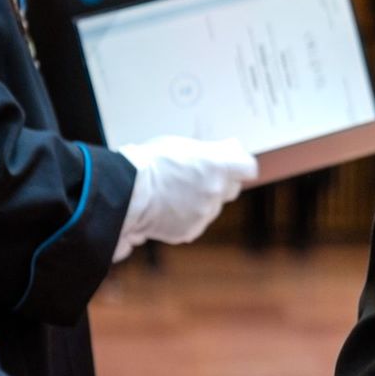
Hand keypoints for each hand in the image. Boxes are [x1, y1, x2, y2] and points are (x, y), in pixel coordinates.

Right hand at [114, 135, 257, 260]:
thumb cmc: (151, 162)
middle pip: (231, 188)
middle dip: (219, 182)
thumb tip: (231, 149)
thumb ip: (212, 150)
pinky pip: (196, 221)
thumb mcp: (183, 145)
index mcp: (219, 166)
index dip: (239, 165)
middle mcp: (217, 191)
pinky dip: (186, 216)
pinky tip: (168, 207)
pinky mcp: (191, 230)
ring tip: (174, 192)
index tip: (232, 164)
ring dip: (201, 200)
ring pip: (212, 206)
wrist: (127, 192)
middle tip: (196, 176)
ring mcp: (205, 213)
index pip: (247, 167)